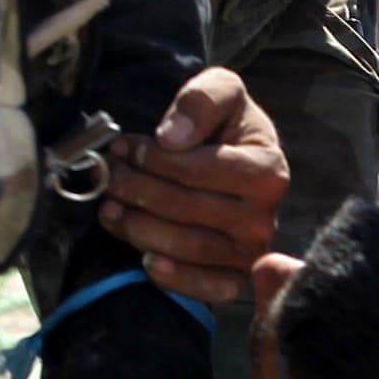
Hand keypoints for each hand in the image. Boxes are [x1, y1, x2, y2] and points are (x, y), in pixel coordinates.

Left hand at [99, 66, 288, 302]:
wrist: (232, 155)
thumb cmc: (225, 125)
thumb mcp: (220, 90)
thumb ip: (200, 101)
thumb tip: (171, 138)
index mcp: (268, 171)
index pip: (196, 171)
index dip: (153, 160)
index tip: (126, 148)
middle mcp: (265, 217)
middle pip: (186, 209)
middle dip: (138, 191)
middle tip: (110, 176)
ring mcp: (250, 252)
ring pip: (187, 247)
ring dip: (139, 228)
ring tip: (109, 208)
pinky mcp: (235, 278)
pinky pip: (207, 288)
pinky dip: (174, 278)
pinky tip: (145, 259)